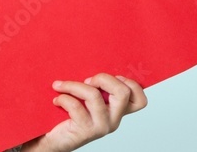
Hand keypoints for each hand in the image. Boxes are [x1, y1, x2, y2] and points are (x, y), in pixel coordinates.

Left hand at [20, 74, 146, 151]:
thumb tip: (95, 56)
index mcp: (117, 111)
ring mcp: (101, 126)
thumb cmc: (70, 115)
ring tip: (62, 86)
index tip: (112, 76)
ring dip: (74, 85)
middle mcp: (114, 120)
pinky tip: (57, 99)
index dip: (131, 83)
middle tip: (87, 79)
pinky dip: (64, 97)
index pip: (140, 100)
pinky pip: (76, 106)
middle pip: (123, 93)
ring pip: (94, 95)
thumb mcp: (88, 100)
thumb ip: (97, 87)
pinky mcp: (86, 131)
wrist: (56, 140)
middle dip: (103, 78)